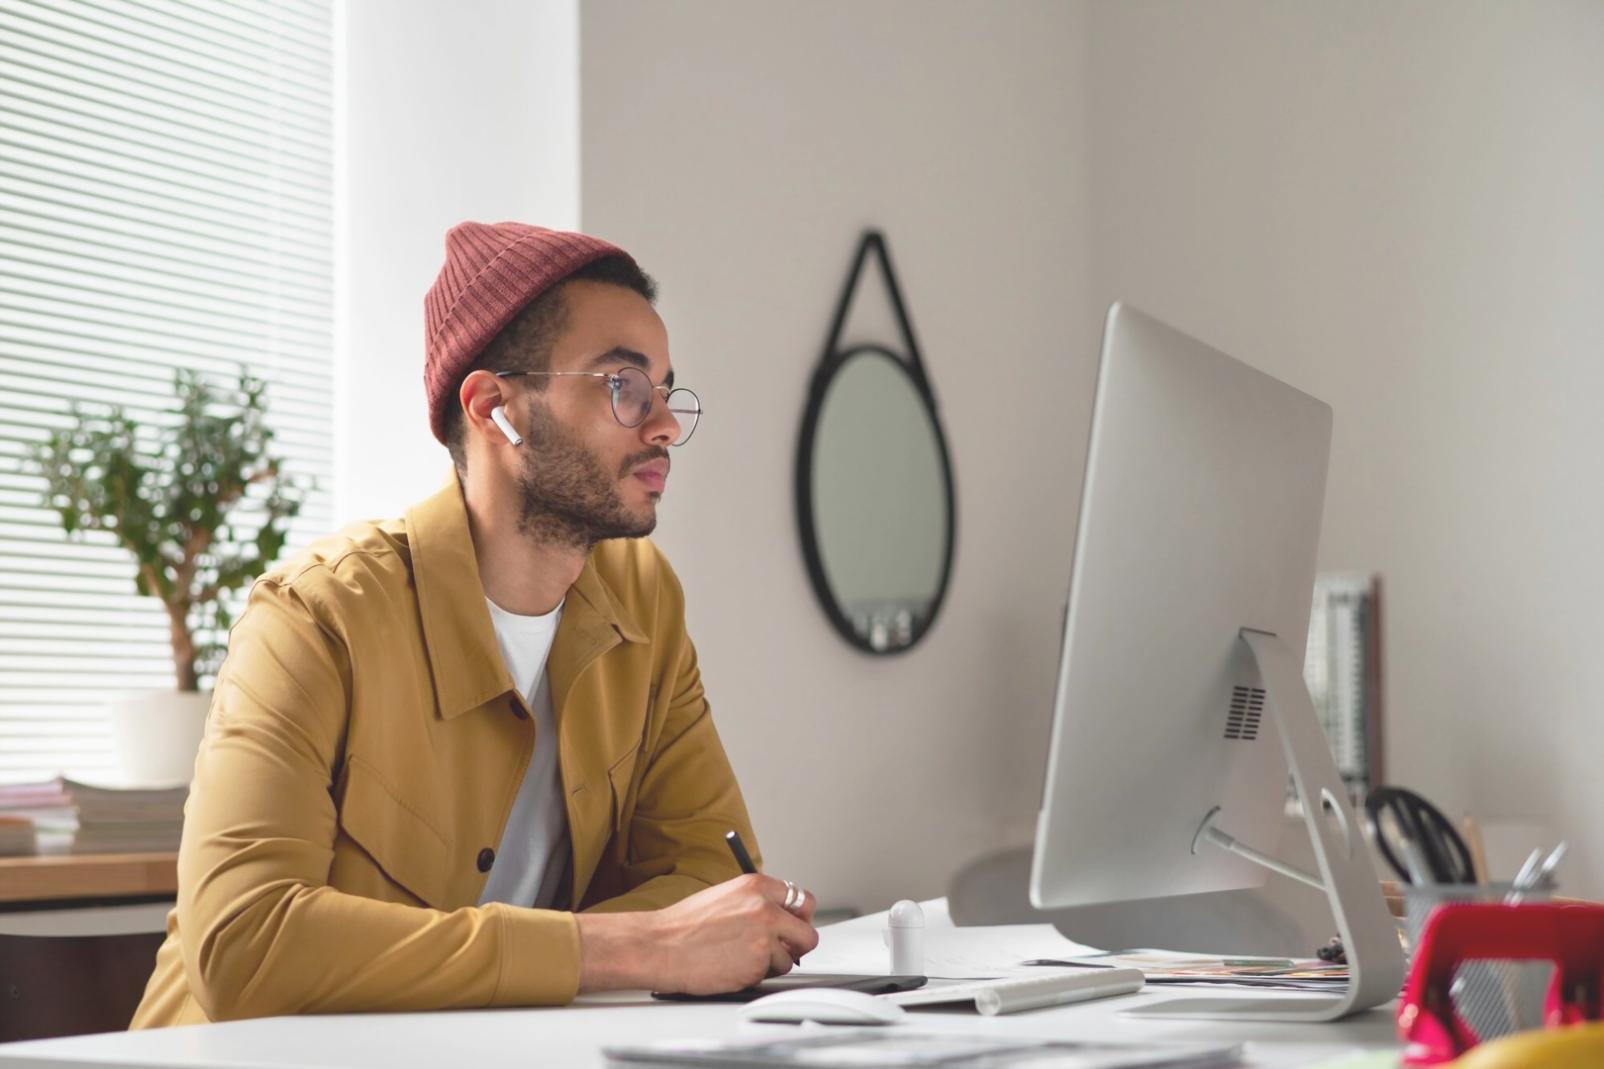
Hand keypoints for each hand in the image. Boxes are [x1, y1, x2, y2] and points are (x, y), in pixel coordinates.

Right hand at [578, 874, 818, 995]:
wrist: (660, 946)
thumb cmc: (685, 925)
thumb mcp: (726, 897)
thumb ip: (757, 904)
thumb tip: (782, 919)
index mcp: (757, 885)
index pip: (802, 899)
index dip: (798, 918)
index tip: (792, 927)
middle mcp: (765, 907)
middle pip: (807, 932)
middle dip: (797, 945)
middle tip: (782, 951)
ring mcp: (764, 935)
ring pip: (790, 958)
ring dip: (772, 964)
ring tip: (742, 958)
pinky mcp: (758, 961)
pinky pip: (771, 974)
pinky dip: (757, 976)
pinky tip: (734, 967)